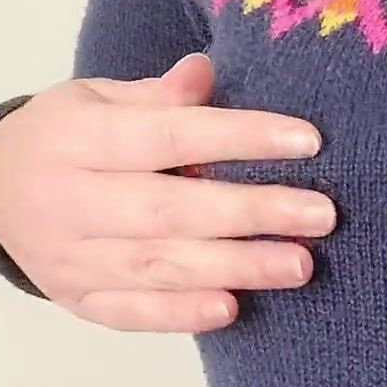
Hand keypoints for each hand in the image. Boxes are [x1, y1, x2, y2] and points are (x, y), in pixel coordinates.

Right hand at [0, 54, 336, 331]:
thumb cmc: (65, 138)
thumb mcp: (95, 99)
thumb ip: (155, 95)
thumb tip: (205, 73)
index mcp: (79, 138)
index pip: (170, 135)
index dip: (240, 137)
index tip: (308, 140)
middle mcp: (72, 199)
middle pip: (172, 208)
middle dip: (253, 212)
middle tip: (322, 215)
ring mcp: (72, 256)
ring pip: (160, 266)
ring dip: (236, 267)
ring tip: (300, 264)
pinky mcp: (78, 298)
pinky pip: (131, 312)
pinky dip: (180, 314)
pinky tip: (232, 309)